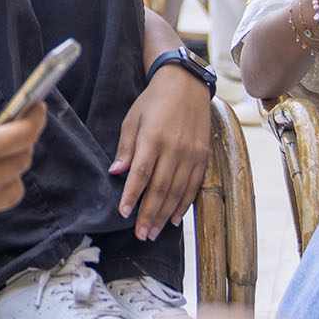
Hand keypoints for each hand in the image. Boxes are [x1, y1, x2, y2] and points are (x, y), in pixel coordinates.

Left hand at [110, 70, 210, 241]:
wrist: (186, 84)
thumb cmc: (153, 101)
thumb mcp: (132, 118)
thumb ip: (126, 147)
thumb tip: (115, 172)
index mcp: (153, 137)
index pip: (141, 173)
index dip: (132, 195)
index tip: (123, 213)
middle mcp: (174, 148)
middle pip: (160, 188)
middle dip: (150, 214)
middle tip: (141, 234)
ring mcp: (191, 153)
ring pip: (178, 191)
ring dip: (165, 214)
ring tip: (154, 232)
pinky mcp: (202, 156)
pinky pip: (194, 186)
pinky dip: (184, 204)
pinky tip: (175, 219)